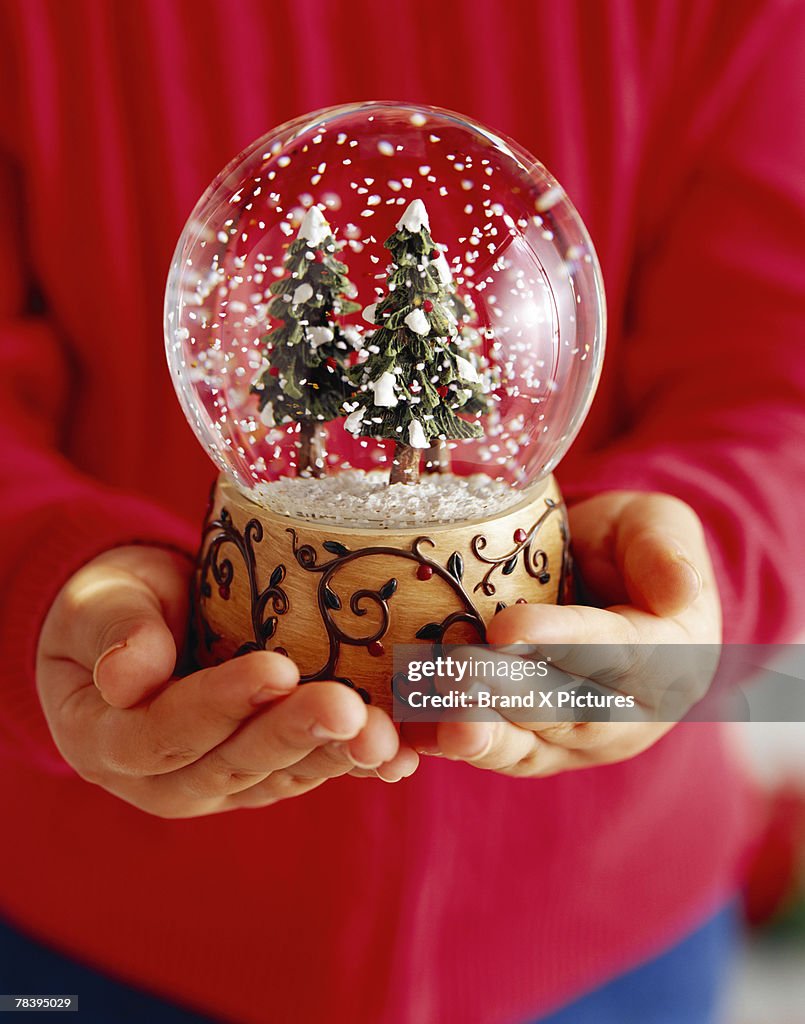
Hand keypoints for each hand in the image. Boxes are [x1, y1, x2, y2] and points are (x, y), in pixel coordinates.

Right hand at [37, 545, 416, 816]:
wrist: (137, 624)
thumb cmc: (112, 606)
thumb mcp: (99, 605)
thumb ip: (115, 633)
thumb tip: (124, 676)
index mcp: (108, 741)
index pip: (164, 732)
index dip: (220, 704)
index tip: (274, 668)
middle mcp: (164, 780)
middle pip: (233, 763)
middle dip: (295, 734)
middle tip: (349, 709)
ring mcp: (218, 784)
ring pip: (281, 775)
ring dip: (336, 755)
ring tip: (386, 736)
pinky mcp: (263, 773)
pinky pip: (308, 771)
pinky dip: (353, 761)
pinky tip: (400, 751)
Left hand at [402, 492, 720, 775]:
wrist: (603, 582)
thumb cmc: (628, 546)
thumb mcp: (657, 526)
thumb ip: (664, 550)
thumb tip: (682, 589)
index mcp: (671, 659)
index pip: (616, 654)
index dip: (562, 642)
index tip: (506, 627)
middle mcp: (628, 714)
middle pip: (566, 711)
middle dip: (506, 695)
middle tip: (452, 673)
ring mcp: (578, 741)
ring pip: (527, 746)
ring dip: (478, 733)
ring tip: (435, 716)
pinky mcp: (533, 750)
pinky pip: (494, 754)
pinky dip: (450, 747)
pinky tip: (412, 735)